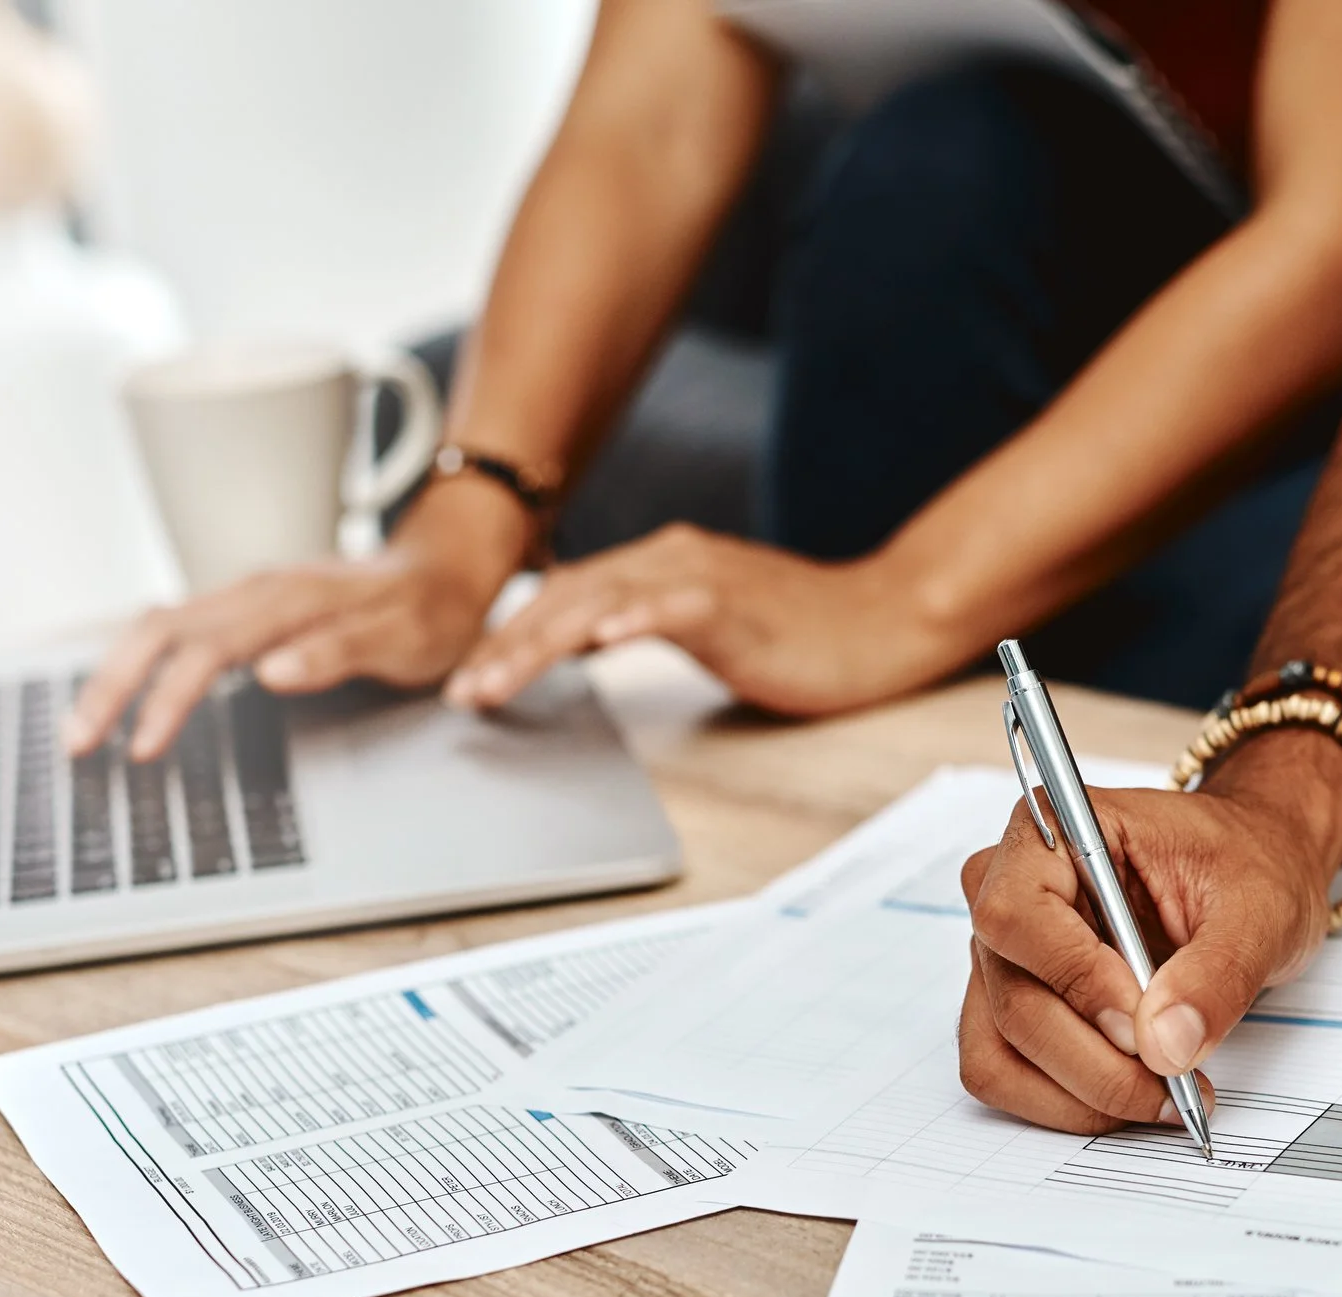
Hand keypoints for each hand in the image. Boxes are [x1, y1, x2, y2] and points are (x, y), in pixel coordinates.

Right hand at [66, 480, 526, 759]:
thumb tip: (271, 672)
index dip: (166, 700)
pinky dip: (139, 664)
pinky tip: (122, 696)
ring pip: (157, 627)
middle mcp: (256, 591)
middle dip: (111, 686)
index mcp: (287, 600)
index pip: (205, 650)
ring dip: (114, 676)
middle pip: (158, 631)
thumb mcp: (404, 638)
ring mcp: (245, 598)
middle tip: (78, 745)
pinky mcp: (244, 610)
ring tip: (82, 730)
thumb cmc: (429, 610)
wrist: (445, 568)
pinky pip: (175, 631)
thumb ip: (338, 652)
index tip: (142, 747)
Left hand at [441, 524, 966, 717]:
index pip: (562, 598)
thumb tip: (585, 644)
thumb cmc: (799, 634)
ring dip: (540, 644)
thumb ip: (644, 624)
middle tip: (460, 691)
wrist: (881, 622)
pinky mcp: (733, 603)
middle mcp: (668, 559)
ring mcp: (699, 577)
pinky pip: (672, 606)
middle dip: (503, 646)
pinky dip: (632, 620)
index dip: (506, 637)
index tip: (466, 678)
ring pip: (599, 604)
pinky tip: (600, 642)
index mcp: (656, 566)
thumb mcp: (703, 627)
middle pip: (564, 598)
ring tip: (496, 681)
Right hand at [957, 738, 1341, 1133]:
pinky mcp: (1007, 1004)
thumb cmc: (1245, 866)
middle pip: (1012, 1000)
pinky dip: (1064, 1104)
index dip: (1076, 979)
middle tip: (1175, 1083)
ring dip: (1079, 1094)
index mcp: (1050, 832)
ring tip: (1162, 1096)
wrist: (1249, 874)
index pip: (1017, 916)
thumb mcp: (1259, 908)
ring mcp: (1000, 955)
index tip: (1144, 1022)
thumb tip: (1166, 1045)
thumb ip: (1217, 973)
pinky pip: (1003, 1074)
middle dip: (1095, 1061)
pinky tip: (1130, 1096)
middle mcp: (1003, 890)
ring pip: (1000, 1051)